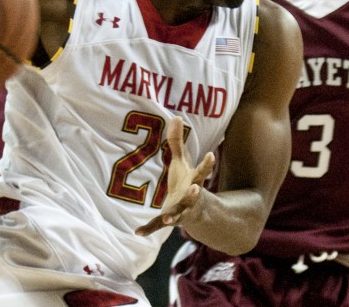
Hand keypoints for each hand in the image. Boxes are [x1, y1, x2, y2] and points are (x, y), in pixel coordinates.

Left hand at [135, 116, 214, 236]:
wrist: (192, 210)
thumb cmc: (185, 181)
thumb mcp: (181, 162)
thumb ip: (177, 141)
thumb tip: (176, 116)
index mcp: (194, 181)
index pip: (203, 171)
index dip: (207, 164)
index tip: (211, 155)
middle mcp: (190, 197)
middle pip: (194, 194)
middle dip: (194, 192)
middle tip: (196, 188)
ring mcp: (180, 210)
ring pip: (178, 213)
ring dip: (174, 216)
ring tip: (168, 219)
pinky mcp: (168, 219)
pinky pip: (158, 225)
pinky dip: (149, 228)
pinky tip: (137, 232)